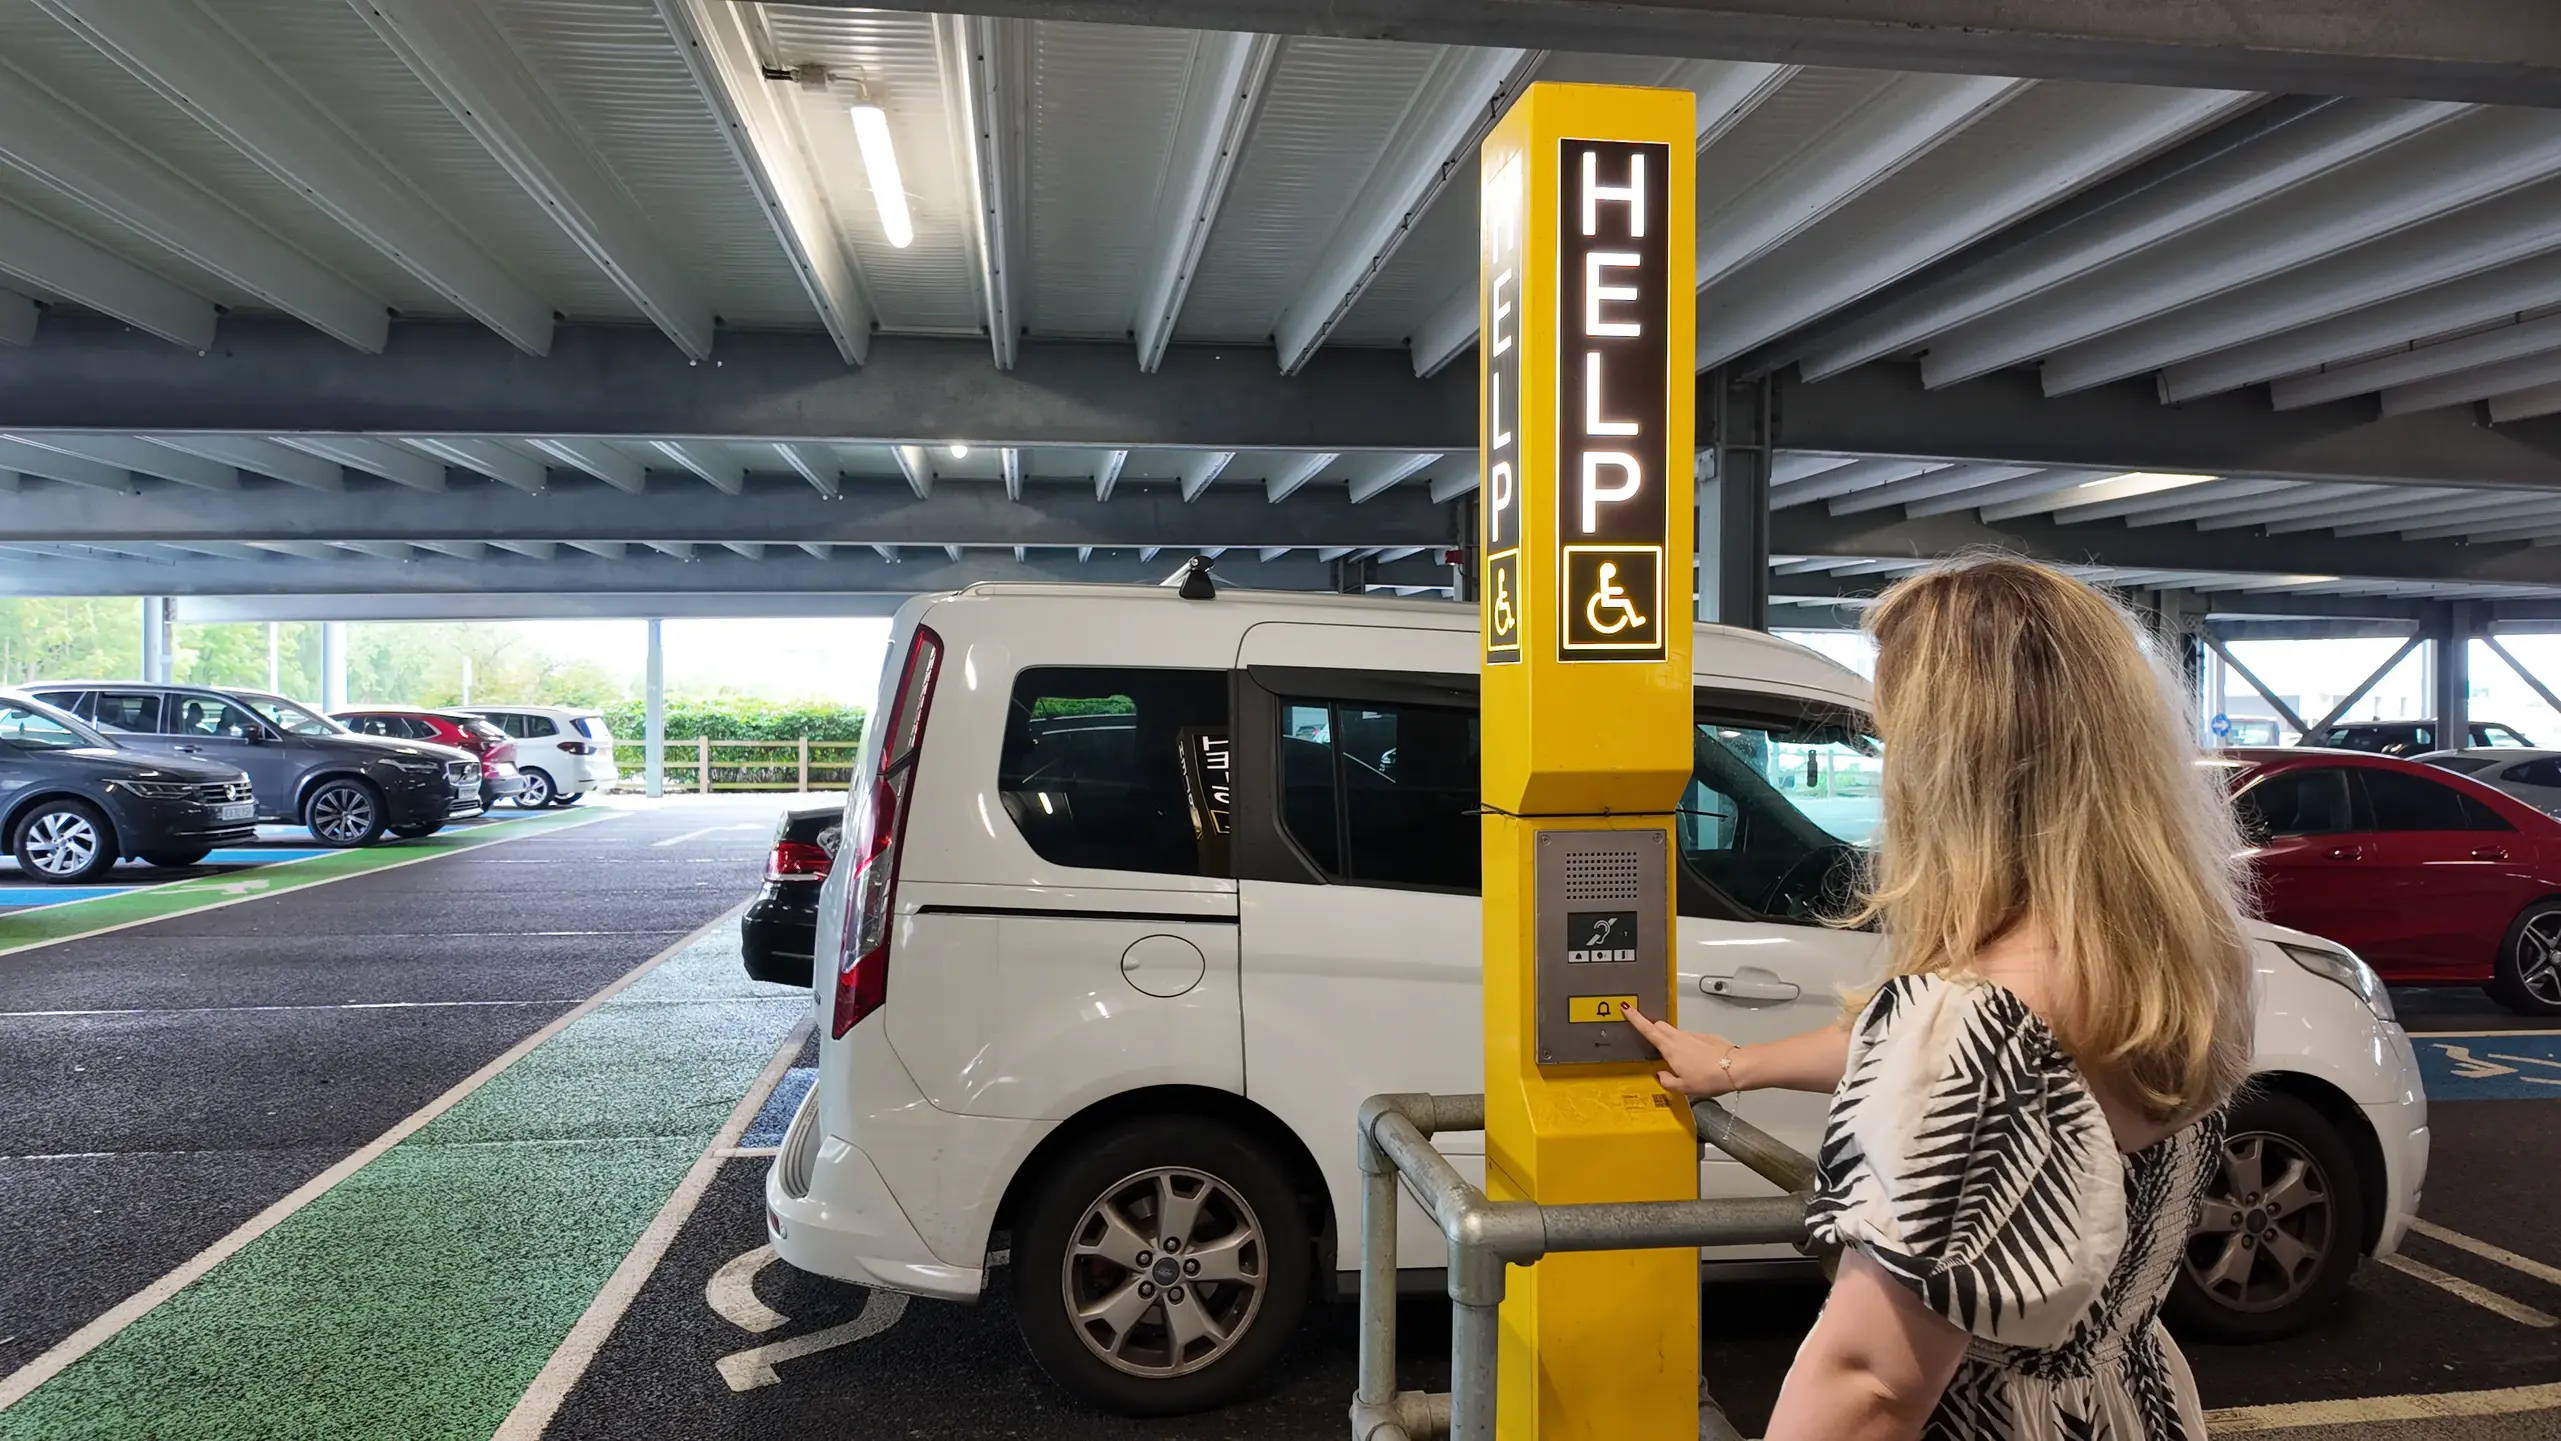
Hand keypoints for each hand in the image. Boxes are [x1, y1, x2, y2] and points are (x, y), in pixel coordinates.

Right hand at [1621, 1005, 1743, 1097]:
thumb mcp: (1683, 1087)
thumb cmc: (1709, 1078)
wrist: (1736, 1068)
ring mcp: (1694, 1035)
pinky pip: (1691, 1039)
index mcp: (1670, 1048)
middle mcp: (1680, 1037)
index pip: (1648, 1029)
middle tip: (1649, 1039)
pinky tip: (1695, 1061)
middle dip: (1652, 1029)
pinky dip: (1687, 1046)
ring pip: (1676, 1033)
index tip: (1626, 1008)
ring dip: (1671, 1041)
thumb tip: (1660, 1075)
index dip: (1635, 1018)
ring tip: (1677, 1060)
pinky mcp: (1706, 1037)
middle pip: (1660, 1027)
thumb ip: (1667, 1081)